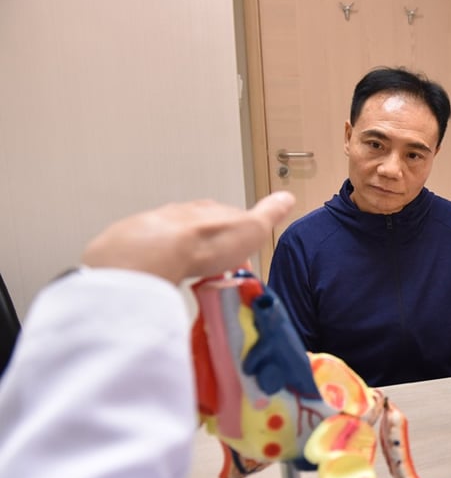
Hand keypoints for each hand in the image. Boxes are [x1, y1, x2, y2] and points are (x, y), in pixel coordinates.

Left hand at [81, 192, 294, 283]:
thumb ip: (270, 213)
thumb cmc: (208, 241)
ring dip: (184, 258)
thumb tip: (287, 197)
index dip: (237, 241)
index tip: (240, 260)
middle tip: (217, 274)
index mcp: (213, 210)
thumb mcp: (253, 228)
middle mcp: (185, 215)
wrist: (158, 250)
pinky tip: (169, 280)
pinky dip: (163, 267)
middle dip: (209, 250)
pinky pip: (154, 257)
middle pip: (200, 231)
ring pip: (176, 243)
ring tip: (193, 279)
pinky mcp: (137, 247)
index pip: (229, 220)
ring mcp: (159, 228)